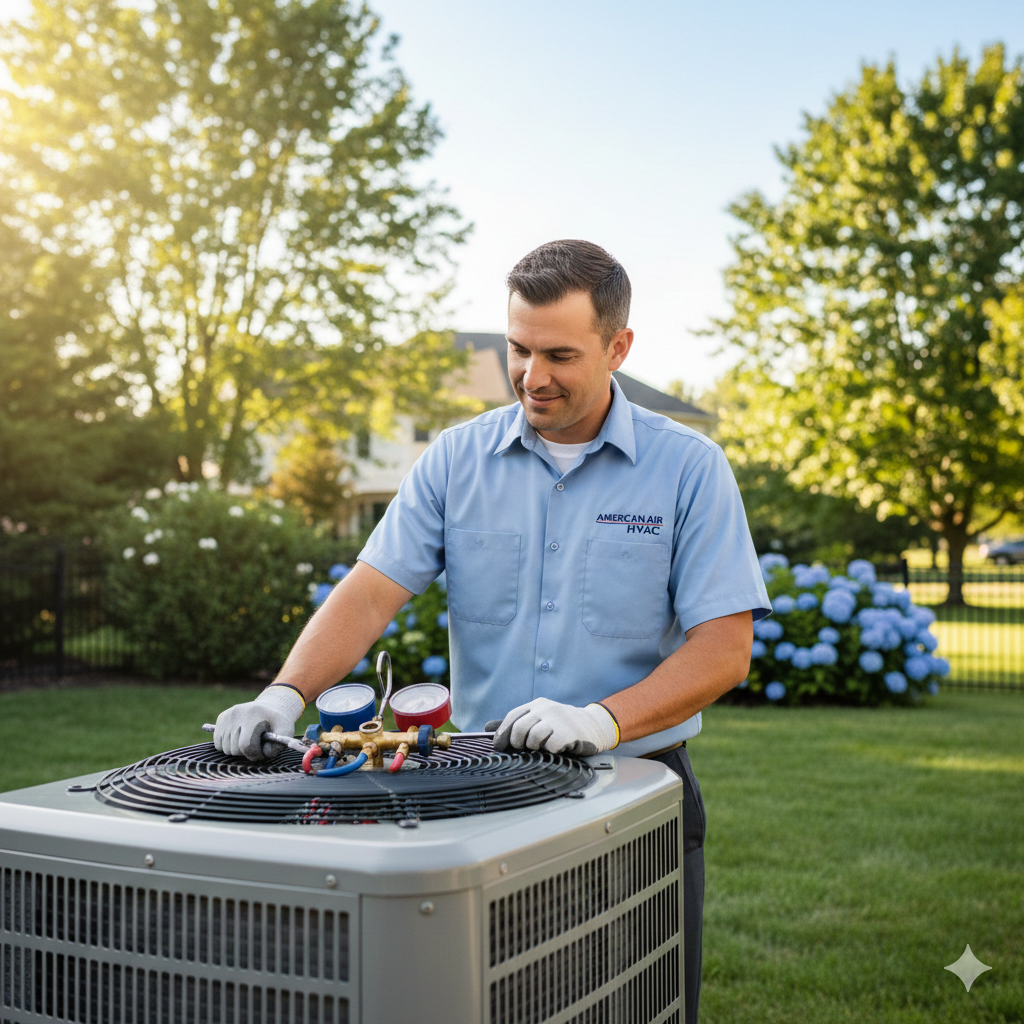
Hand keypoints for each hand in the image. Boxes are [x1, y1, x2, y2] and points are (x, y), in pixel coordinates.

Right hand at [213, 684, 304, 759]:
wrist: (270, 707)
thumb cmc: (277, 722)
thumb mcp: (285, 731)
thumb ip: (278, 745)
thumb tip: (265, 752)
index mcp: (253, 715)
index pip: (246, 745)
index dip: (255, 754)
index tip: (262, 752)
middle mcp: (237, 713)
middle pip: (234, 749)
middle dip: (247, 752)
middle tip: (256, 745)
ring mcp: (227, 715)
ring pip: (224, 748)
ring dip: (237, 750)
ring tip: (248, 740)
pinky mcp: (222, 717)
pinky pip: (218, 743)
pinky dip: (227, 745)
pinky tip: (239, 738)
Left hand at [491, 698, 618, 755]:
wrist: (594, 725)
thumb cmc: (563, 725)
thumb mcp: (541, 719)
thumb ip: (516, 723)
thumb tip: (487, 727)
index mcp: (537, 705)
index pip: (513, 716)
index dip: (503, 732)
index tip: (499, 746)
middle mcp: (546, 709)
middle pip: (520, 728)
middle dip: (518, 742)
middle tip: (524, 749)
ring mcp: (558, 720)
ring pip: (533, 738)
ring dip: (535, 747)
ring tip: (543, 747)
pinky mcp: (568, 732)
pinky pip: (550, 747)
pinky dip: (550, 751)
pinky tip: (557, 749)